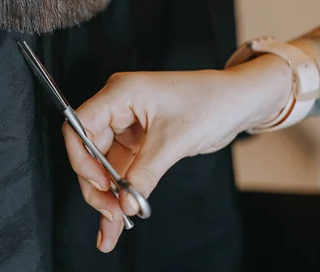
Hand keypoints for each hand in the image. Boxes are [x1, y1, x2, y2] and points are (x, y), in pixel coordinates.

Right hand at [62, 55, 291, 251]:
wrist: (239, 101)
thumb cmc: (211, 102)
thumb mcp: (174, 140)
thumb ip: (145, 174)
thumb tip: (126, 203)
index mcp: (120, 94)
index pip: (81, 126)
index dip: (83, 158)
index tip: (99, 185)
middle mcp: (118, 107)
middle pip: (89, 149)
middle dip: (97, 183)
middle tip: (111, 211)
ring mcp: (127, 125)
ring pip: (104, 164)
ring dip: (109, 194)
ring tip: (113, 225)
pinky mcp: (139, 141)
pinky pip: (122, 168)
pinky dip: (122, 190)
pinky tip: (120, 214)